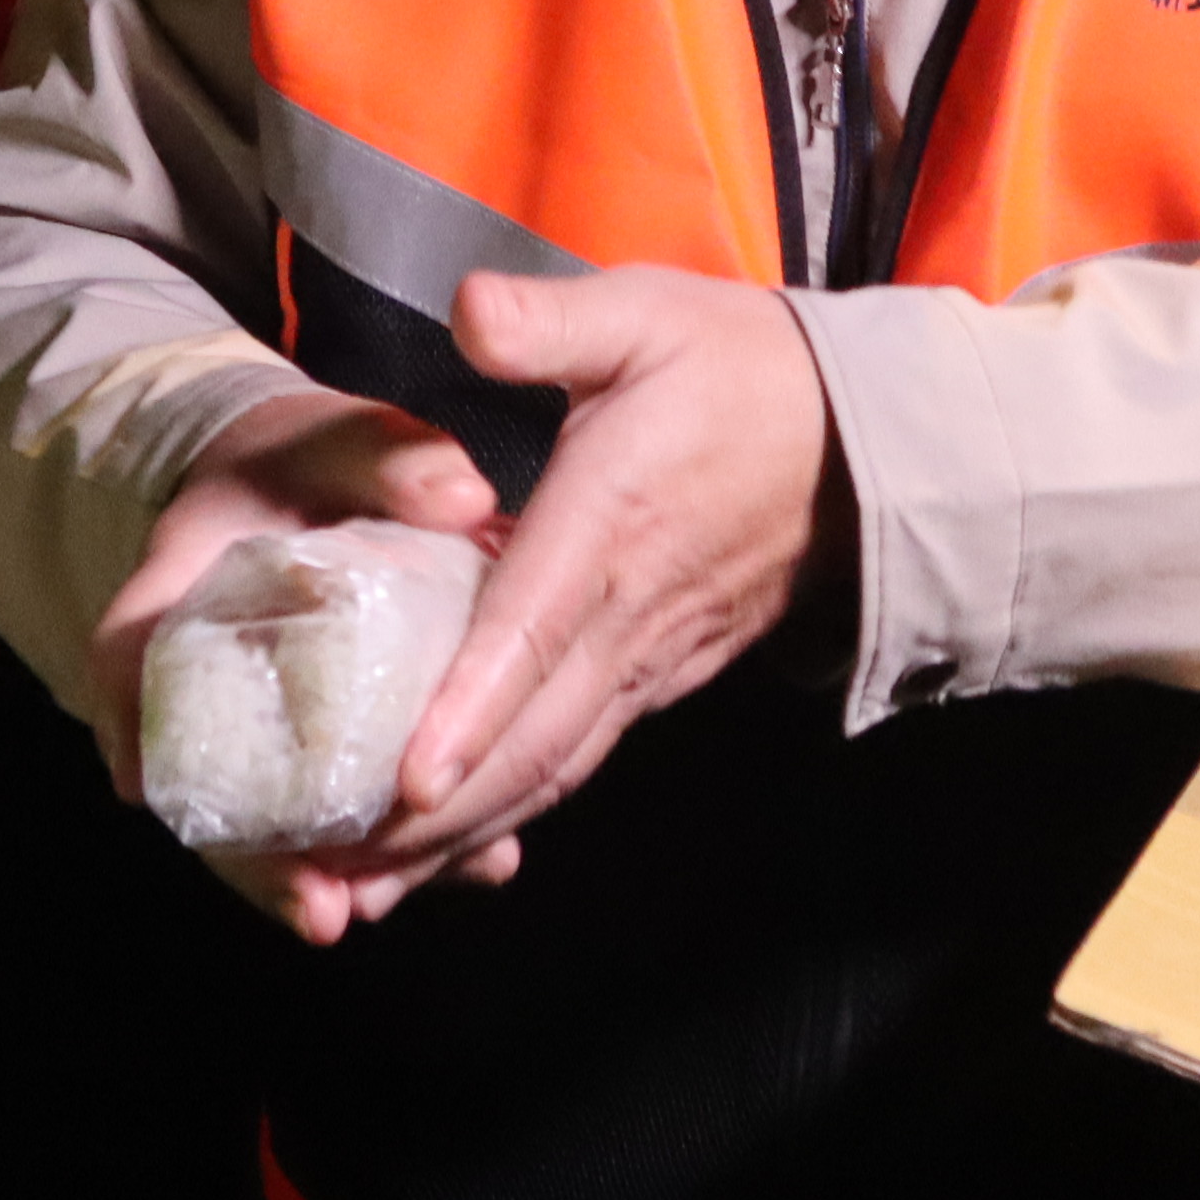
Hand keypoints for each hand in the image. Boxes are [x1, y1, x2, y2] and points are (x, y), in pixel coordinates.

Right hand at [86, 387, 503, 944]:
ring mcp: (253, 733)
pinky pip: (339, 818)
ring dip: (324, 876)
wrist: (300, 490)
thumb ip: (390, 458)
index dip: (127, 720)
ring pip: (269, 824)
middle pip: (204, 785)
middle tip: (319, 912)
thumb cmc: (308, 465)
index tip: (143, 786)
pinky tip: (482, 864)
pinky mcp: (314, 759)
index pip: (128, 652)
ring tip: (386, 912)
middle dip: (255, 859)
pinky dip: (404, 850)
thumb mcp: (340, 441)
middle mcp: (200, 679)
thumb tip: (464, 495)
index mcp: (179, 588)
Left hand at [342, 271, 833, 913]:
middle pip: (531, 738)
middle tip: (338, 874)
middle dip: (437, 817)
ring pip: (552, 766)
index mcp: (609, 520)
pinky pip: (579, 757)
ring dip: (464, 833)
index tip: (411, 777)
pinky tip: (452, 842)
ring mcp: (648, 657)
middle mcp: (627, 612)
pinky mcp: (659, 675)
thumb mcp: (644, 314)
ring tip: (369, 888)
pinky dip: (513, 810)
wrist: (861, 435)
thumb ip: (551, 323)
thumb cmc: (738, 367)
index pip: (532, 630)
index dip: (471, 707)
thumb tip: (468, 311)